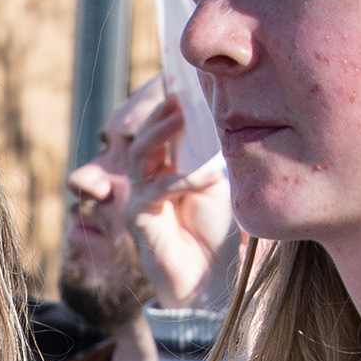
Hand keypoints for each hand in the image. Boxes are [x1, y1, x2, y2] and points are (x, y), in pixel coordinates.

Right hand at [118, 93, 235, 310]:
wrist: (210, 279)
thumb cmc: (218, 232)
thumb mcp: (221, 182)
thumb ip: (212, 154)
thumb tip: (221, 116)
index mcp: (169, 166)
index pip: (164, 129)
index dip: (170, 106)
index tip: (185, 81)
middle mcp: (150, 178)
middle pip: (147, 135)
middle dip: (161, 113)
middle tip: (179, 94)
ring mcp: (140, 196)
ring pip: (141, 154)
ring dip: (160, 134)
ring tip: (180, 116)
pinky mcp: (138, 217)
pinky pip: (156, 189)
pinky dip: (183, 179)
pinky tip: (209, 176)